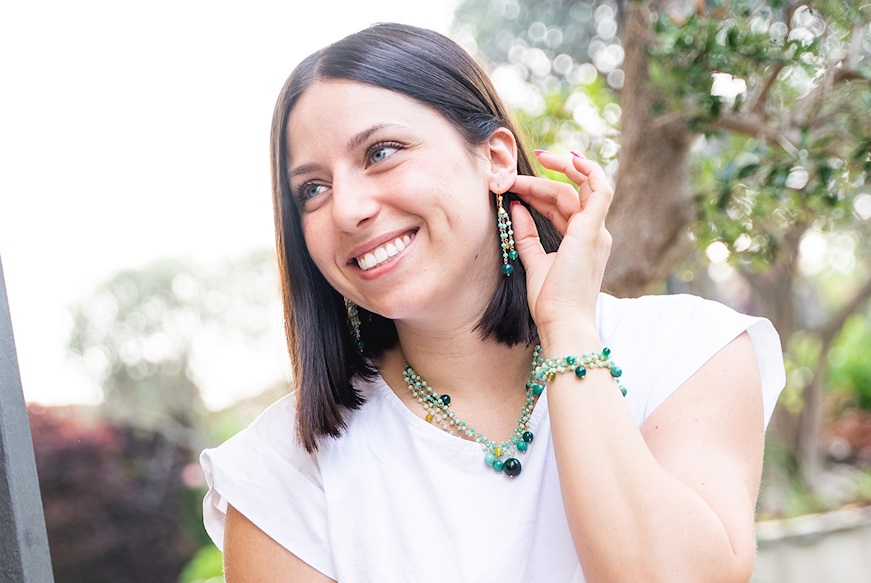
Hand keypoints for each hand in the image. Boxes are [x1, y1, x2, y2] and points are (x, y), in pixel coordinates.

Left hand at [509, 151, 612, 346]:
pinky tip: (568, 158)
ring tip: (537, 158)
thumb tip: (516, 208)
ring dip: (557, 172)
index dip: (539, 193)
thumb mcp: (534, 262)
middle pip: (568, 195)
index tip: (515, 186)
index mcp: (582, 242)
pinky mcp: (593, 230)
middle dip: (541, 181)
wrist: (562, 323)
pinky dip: (586, 170)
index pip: (562, 207)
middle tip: (512, 175)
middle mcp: (594, 234)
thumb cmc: (550, 302)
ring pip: (579, 188)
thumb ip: (527, 235)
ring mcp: (596, 231)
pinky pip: (598, 188)